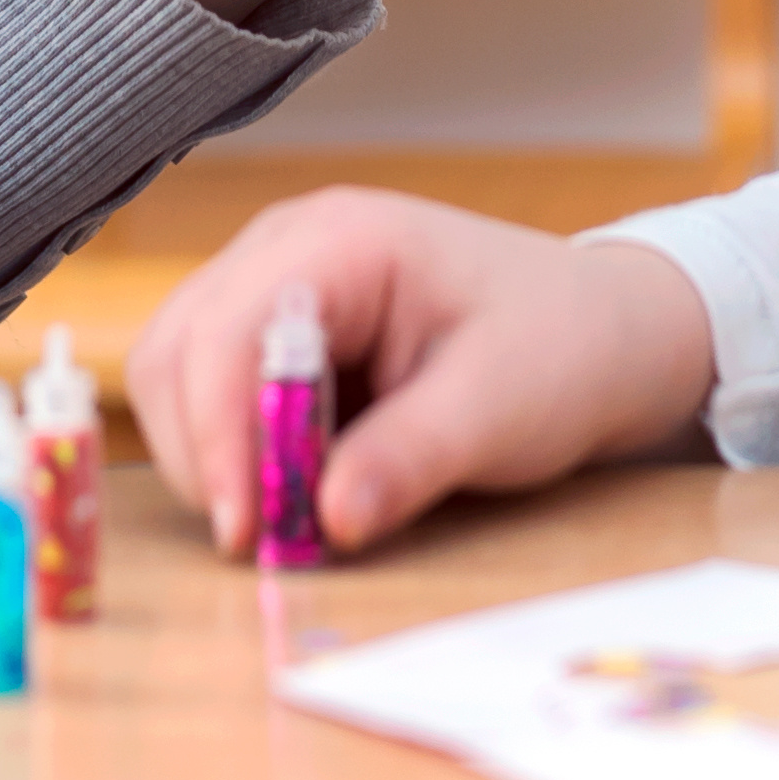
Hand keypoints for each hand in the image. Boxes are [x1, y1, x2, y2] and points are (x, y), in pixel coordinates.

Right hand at [129, 189, 715, 560]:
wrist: (602, 333)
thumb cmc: (559, 349)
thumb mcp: (498, 410)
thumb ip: (409, 458)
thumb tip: (328, 519)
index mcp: (339, 239)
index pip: (227, 330)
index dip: (218, 434)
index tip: (246, 530)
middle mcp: (283, 247)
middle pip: (177, 350)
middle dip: (207, 453)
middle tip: (267, 539)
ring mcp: (270, 283)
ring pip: (175, 373)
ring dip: (212, 456)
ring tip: (288, 517)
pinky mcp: (271, 330)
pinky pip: (208, 392)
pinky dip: (232, 450)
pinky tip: (294, 487)